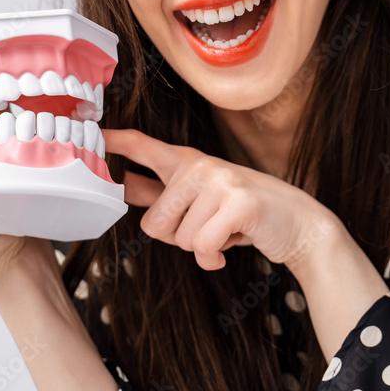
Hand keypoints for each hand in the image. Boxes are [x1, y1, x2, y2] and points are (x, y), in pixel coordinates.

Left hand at [103, 127, 338, 270]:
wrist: (300, 225)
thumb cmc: (243, 215)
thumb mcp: (201, 199)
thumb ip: (163, 194)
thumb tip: (122, 186)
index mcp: (186, 162)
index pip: (142, 146)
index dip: (113, 142)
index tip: (90, 132)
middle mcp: (199, 165)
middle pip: (154, 223)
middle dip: (178, 240)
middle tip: (206, 230)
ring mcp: (220, 180)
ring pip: (181, 239)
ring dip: (202, 249)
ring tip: (225, 232)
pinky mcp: (238, 201)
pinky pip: (203, 247)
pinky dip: (215, 258)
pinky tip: (231, 246)